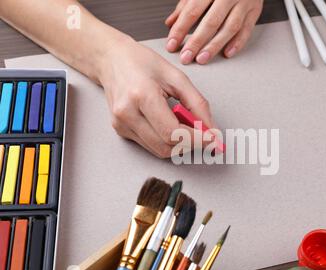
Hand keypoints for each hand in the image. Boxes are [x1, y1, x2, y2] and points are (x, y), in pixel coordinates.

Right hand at [99, 36, 215, 157]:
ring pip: (159, 151)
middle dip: (190, 144)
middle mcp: (128, 113)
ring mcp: (121, 124)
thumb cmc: (142, 63)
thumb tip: (211, 129)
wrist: (111, 60)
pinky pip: (150, 145)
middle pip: (167, 147)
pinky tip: (169, 124)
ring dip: (179, 144)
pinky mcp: (120, 131)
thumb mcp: (177, 77)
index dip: (196, 140)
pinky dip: (165, 140)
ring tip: (184, 125)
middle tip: (202, 132)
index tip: (212, 139)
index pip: (173, 132)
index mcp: (142, 96)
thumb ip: (197, 104)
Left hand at [165, 0, 262, 64]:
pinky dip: (237, 43)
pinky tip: (227, 53)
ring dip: (215, 46)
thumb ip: (185, 5)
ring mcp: (244, 2)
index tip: (172, 44)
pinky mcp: (255, 10)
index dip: (181, 29)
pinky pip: (246, 30)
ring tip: (202, 58)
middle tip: (186, 57)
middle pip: (211, 22)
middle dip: (196, 42)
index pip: (192, 11)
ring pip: (229, 28)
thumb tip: (171, 23)